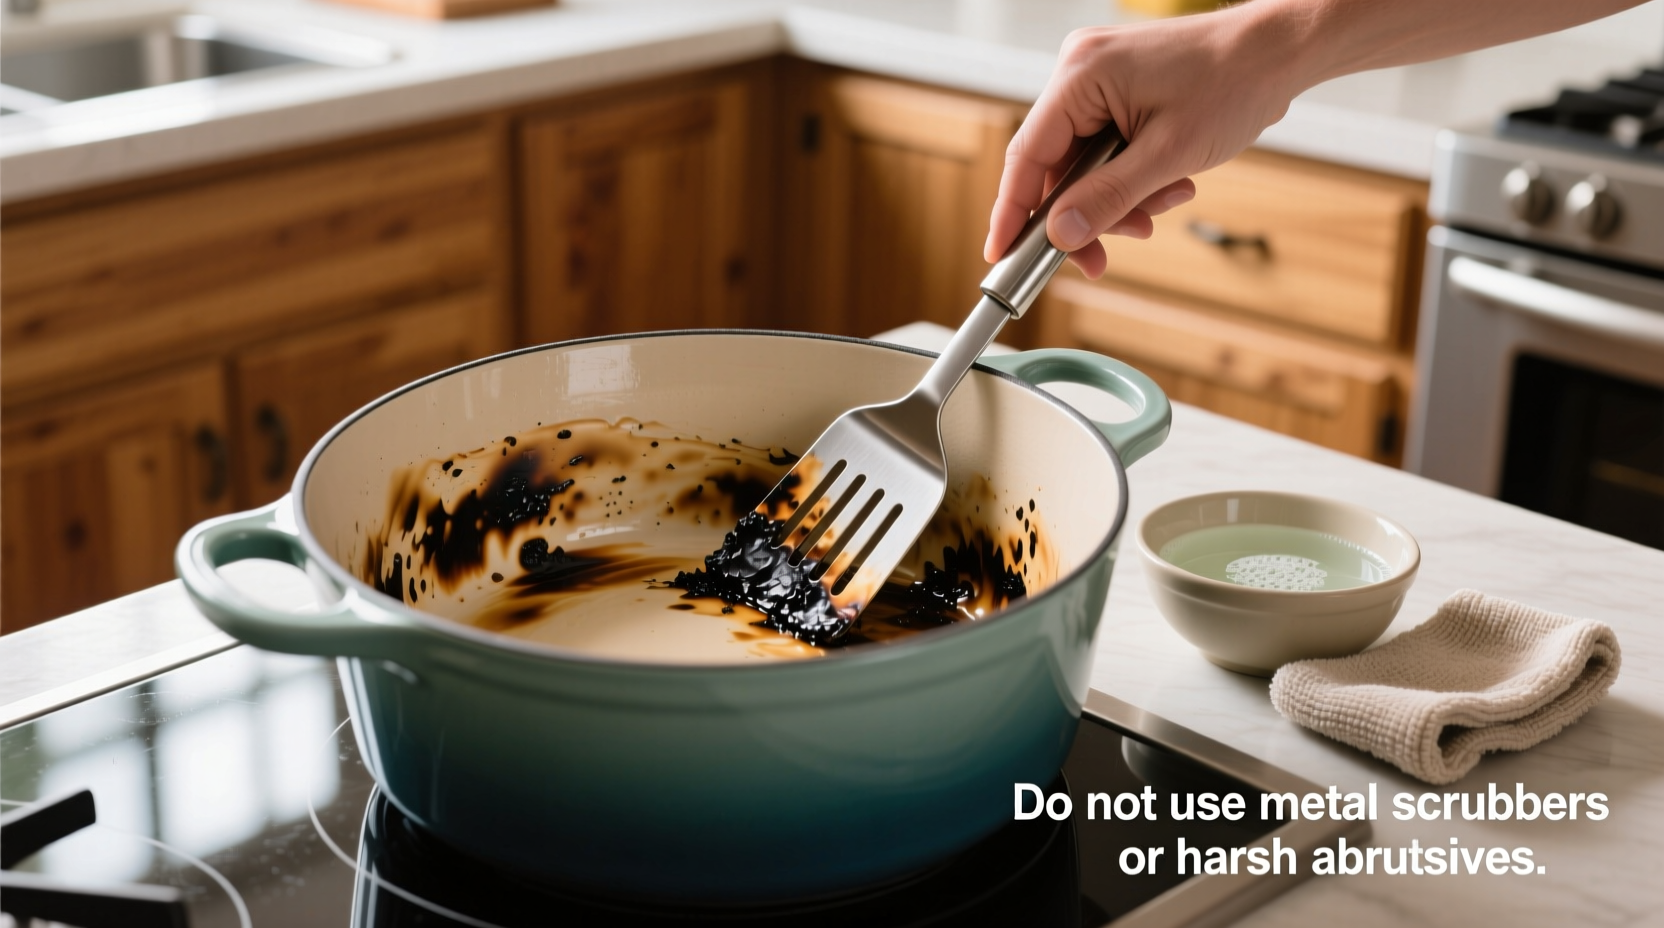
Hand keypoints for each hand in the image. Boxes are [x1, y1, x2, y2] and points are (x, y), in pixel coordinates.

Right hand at [984, 5, 1303, 277]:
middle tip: (1105, 254)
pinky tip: (1165, 185)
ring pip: (1083, 163)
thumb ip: (1107, 198)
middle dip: (1086, 212)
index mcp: (1081, 75)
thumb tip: (1060, 235)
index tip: (999, 255)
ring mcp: (1098, 79)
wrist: (1279, 52)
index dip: (1011, 211)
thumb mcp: (1168, 154)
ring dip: (1116, 198)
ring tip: (1161, 205)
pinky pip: (1105, 148)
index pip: (1027, 155)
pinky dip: (1129, 177)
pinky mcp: (1118, 89)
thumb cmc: (1234, 82)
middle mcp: (1080, 71)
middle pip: (1055, 165)